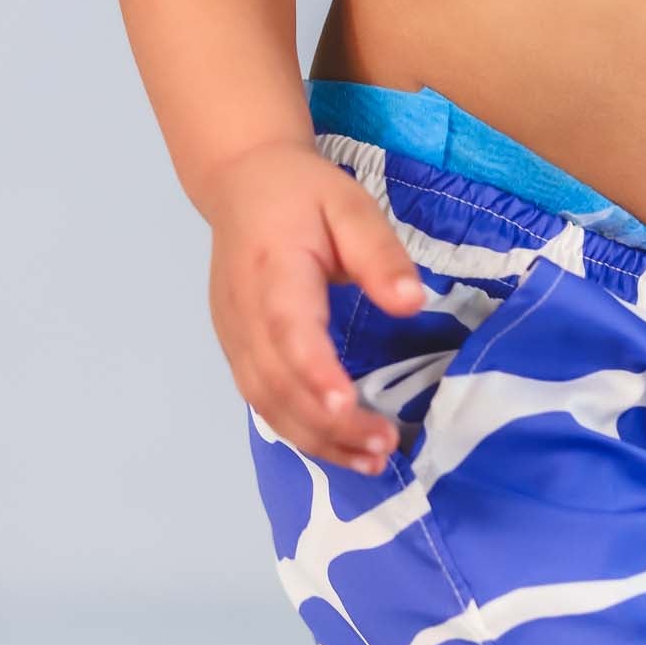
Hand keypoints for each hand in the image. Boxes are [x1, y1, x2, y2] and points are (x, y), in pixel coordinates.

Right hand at [201, 139, 424, 473]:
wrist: (242, 184)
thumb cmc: (302, 195)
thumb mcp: (350, 206)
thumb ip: (379, 254)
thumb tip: (410, 302)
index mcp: (273, 271)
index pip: (289, 331)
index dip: (315, 372)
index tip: (348, 406)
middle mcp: (244, 313)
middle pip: (276, 382)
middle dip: (329, 423)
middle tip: (384, 445)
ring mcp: (234, 337)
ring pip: (266, 403)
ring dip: (317, 440)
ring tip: (369, 460)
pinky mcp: (237, 352)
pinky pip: (263, 402)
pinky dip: (300, 433)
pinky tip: (341, 448)